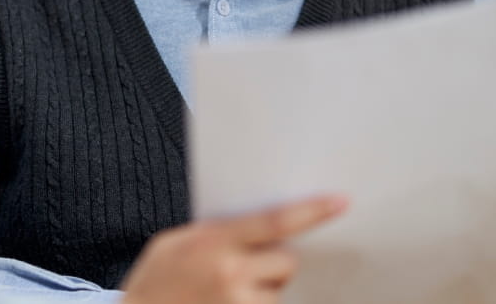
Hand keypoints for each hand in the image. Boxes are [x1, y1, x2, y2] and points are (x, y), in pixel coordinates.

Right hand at [120, 195, 346, 303]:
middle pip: (287, 262)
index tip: (341, 201)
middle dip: (275, 262)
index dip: (312, 211)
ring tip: (226, 292)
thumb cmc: (153, 281)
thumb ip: (215, 232)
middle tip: (246, 265)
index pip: (275, 222)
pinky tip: (227, 302)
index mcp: (214, 242)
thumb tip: (259, 225)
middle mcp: (231, 274)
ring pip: (278, 292)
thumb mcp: (175, 241)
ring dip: (263, 290)